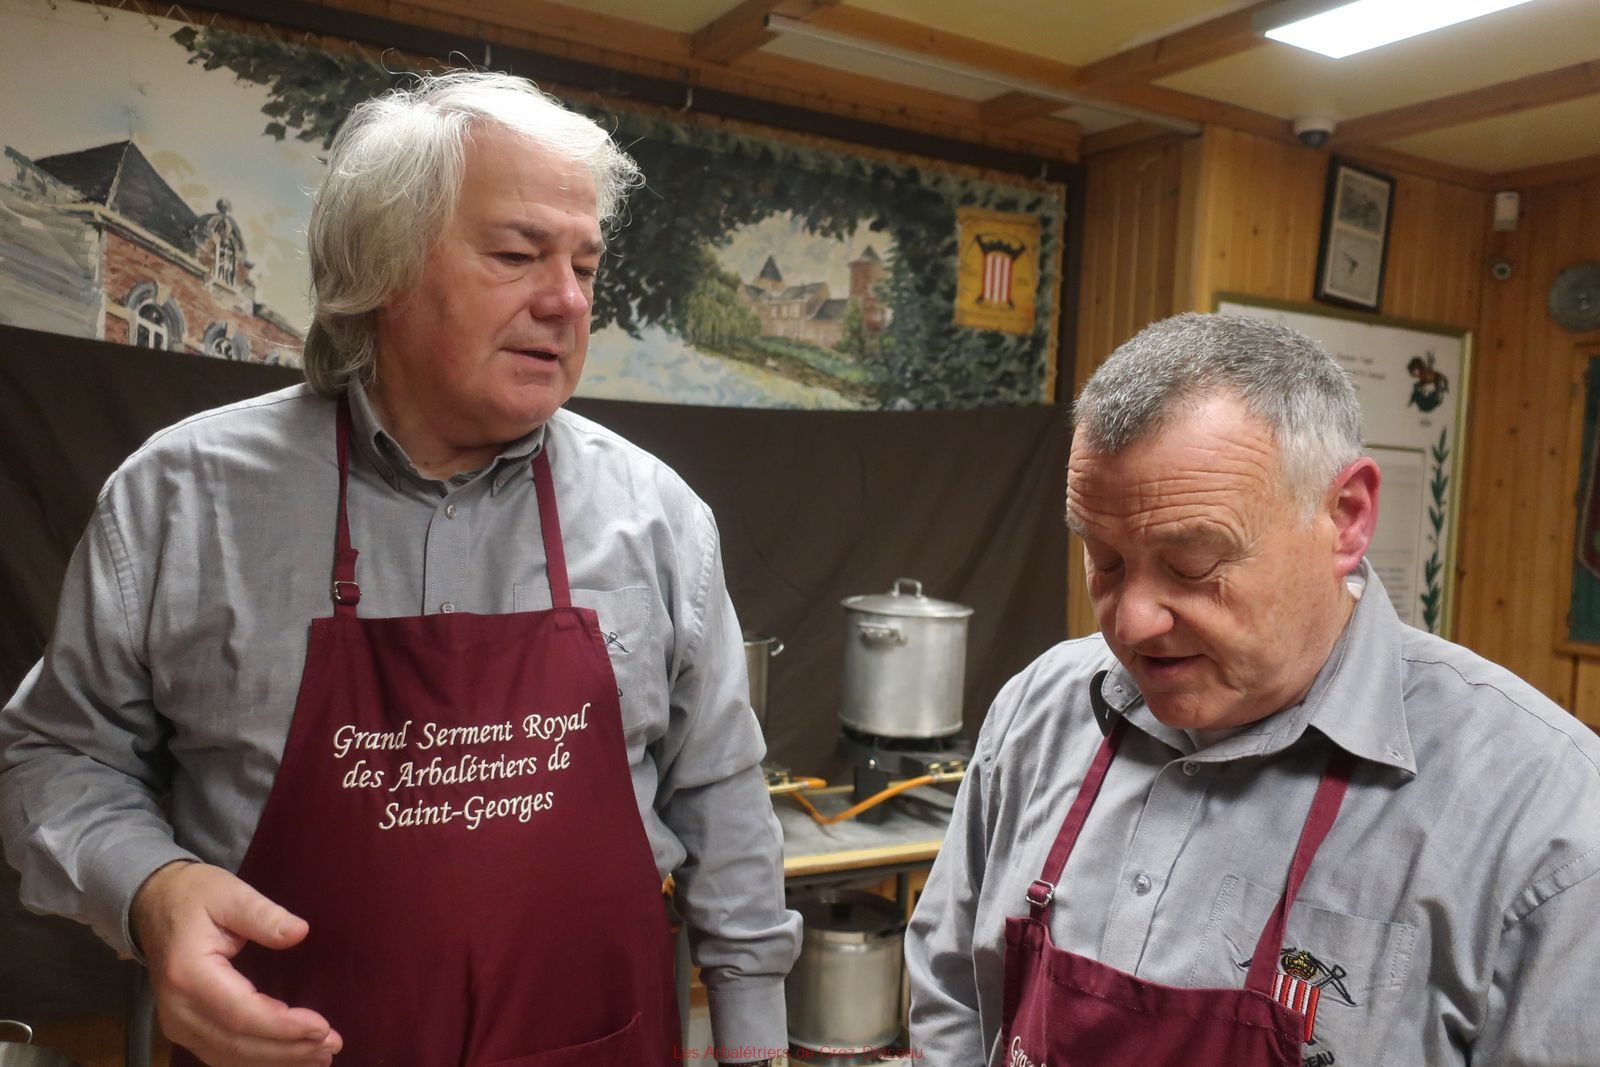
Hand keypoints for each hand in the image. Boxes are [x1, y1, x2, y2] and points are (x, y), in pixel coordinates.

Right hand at [132, 861, 342, 1064]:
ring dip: (277, 1060)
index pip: (241, 1013)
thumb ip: (263, 914)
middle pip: (237, 1043)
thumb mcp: (229, 893)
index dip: (283, 1026)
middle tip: (332, 1045)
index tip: (323, 1027)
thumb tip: (299, 932)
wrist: (153, 906)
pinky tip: (288, 1057)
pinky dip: (257, 1060)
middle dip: (288, 1050)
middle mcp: (178, 1009)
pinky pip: (222, 1054)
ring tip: (320, 1056)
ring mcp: (177, 1024)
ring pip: (229, 1056)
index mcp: (188, 974)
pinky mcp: (184, 1029)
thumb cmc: (194, 896)